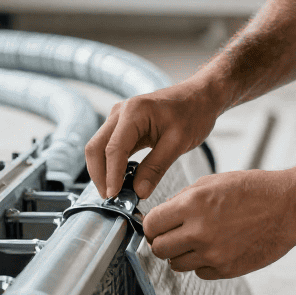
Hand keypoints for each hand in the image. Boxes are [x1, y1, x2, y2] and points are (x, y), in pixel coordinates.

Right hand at [86, 82, 223, 198]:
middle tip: (110, 198)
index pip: (113, 149)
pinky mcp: (123, 125)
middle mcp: (120, 112)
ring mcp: (119, 118)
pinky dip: (111, 164)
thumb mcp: (178, 143)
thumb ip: (156, 168)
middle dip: (99, 175)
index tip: (114, 196)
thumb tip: (138, 192)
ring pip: (99, 148)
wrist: (200, 96)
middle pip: (95, 147)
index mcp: (134, 112)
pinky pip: (109, 147)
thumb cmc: (193, 113)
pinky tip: (121, 180)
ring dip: (102, 170)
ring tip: (115, 192)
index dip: (111, 175)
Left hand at [143, 169, 295, 278]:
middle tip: (172, 236)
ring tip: (197, 241)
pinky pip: (200, 273)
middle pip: (158, 249)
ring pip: (176, 265)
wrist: (289, 207)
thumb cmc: (254, 190)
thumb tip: (160, 216)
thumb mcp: (212, 183)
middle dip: (161, 242)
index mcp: (193, 205)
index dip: (151, 226)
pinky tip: (216, 248)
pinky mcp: (227, 269)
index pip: (150, 225)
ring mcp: (213, 253)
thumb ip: (182, 200)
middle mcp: (199, 231)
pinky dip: (203, 263)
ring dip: (181, 255)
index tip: (156, 226)